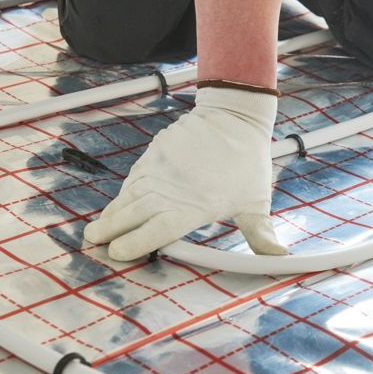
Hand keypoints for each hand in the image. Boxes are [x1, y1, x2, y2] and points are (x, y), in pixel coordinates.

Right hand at [84, 87, 287, 260]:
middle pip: (134, 213)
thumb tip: (280, 257)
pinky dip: (123, 194)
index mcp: (196, 206)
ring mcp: (161, 169)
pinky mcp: (154, 154)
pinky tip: (116, 206)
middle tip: (92, 243)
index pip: (158, 229)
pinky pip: (134, 178)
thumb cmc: (248, 163)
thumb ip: (261, 233)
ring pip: (129, 195)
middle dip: (111, 230)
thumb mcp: (257, 201)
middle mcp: (172, 188)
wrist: (234, 116)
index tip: (118, 254)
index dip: (136, 243)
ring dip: (111, 214)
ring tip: (95, 229)